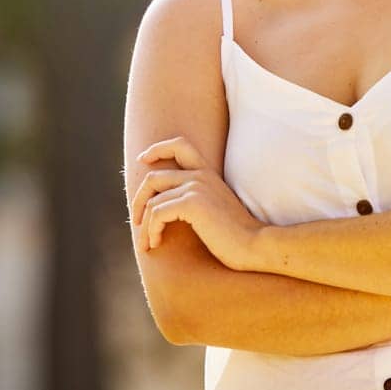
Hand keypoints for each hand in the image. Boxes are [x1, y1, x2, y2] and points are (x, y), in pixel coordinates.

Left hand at [131, 136, 267, 270]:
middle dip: (139, 199)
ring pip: (152, 201)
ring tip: (147, 244)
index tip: (143, 159)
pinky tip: (156, 243)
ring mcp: (195, 187)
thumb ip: (197, 198)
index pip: (180, 145)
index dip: (157, 149)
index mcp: (208, 173)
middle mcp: (200, 175)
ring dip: (145, 226)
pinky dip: (151, 231)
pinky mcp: (192, 203)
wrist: (254, 245)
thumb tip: (169, 204)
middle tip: (136, 221)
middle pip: (153, 177)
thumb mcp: (215, 208)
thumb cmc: (236, 235)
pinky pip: (157, 214)